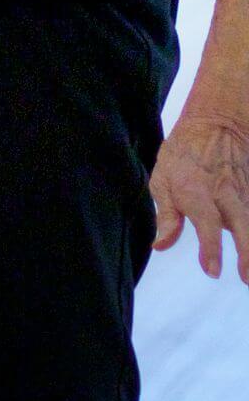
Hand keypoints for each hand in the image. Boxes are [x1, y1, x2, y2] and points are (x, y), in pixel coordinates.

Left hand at [150, 113, 248, 281]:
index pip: (206, 223)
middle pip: (240, 224)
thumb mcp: (163, 178)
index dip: (209, 248)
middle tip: (246, 278)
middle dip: (247, 252)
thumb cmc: (183, 154)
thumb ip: (166, 215)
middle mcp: (225, 194)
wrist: (217, 123)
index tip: (212, 271)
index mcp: (198, 192)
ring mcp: (243, 194)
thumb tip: (160, 246)